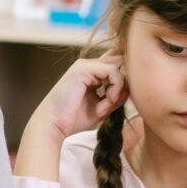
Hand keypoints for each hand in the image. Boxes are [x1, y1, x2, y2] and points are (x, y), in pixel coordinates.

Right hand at [17, 53, 125, 181]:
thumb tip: (132, 88)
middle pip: (122, 63)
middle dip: (125, 85)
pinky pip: (114, 72)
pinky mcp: (84, 68)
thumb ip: (116, 95)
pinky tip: (105, 104)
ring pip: (120, 67)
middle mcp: (88, 65)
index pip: (118, 66)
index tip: (117, 102)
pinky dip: (115, 90)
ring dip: (119, 90)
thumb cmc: (74, 119)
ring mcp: (85, 65)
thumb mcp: (102, 106)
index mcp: (91, 73)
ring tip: (106, 107)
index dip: (125, 83)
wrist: (53, 124)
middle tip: (115, 103)